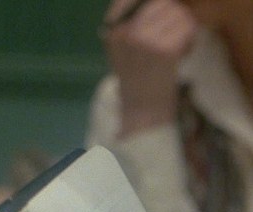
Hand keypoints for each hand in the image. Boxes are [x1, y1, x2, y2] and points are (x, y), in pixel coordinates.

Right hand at [102, 0, 197, 136]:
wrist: (141, 108)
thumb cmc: (134, 77)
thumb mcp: (122, 47)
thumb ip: (131, 22)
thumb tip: (157, 2)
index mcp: (114, 30)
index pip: (134, 0)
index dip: (156, 5)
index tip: (162, 13)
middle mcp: (126, 32)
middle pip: (162, 3)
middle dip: (173, 16)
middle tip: (171, 35)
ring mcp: (144, 40)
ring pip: (179, 14)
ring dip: (184, 27)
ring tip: (176, 46)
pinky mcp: (164, 50)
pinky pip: (188, 28)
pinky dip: (190, 40)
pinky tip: (181, 55)